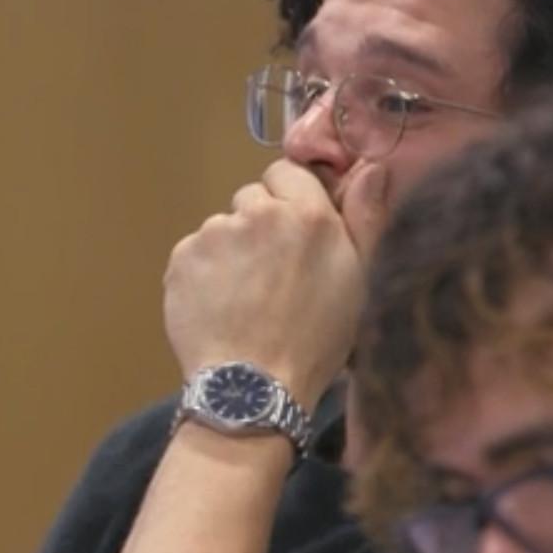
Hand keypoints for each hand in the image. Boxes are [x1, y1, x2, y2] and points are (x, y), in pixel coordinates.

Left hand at [161, 159, 389, 406]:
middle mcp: (257, 213)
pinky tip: (216, 306)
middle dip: (258, 225)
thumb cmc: (316, 340)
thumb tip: (371, 167)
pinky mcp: (181, 258)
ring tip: (242, 298)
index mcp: (307, 214)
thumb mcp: (358, 280)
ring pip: (221, 229)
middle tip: (270, 273)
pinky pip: (194, 254)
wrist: (253, 385)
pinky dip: (202, 274)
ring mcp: (214, 234)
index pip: (286, 172)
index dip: (288, 200)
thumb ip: (365, 217)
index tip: (292, 234)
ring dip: (230, 251)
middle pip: (251, 199)